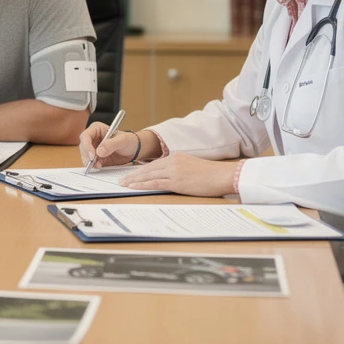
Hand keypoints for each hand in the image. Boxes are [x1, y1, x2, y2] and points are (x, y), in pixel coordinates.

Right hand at [78, 124, 140, 167]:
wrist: (134, 150)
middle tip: (93, 162)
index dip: (86, 146)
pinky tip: (99, 166)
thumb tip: (99, 151)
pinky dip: (93, 165)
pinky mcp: (97, 158)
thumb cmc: (129, 140)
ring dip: (89, 162)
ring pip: (85, 155)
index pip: (86, 136)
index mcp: (97, 129)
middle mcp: (93, 138)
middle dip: (87, 155)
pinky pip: (91, 162)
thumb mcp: (122, 140)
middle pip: (83, 147)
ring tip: (97, 165)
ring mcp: (94, 148)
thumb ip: (111, 144)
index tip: (92, 155)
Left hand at [116, 153, 237, 197]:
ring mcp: (174, 171)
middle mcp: (172, 161)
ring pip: (148, 175)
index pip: (153, 164)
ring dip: (134, 180)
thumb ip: (178, 169)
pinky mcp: (176, 181)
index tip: (131, 174)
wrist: (223, 175)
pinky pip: (155, 183)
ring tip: (123, 184)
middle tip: (121, 180)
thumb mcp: (191, 166)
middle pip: (147, 168)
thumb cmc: (211, 174)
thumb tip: (169, 176)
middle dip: (133, 175)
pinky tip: (133, 187)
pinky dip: (142, 185)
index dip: (140, 170)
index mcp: (175, 157)